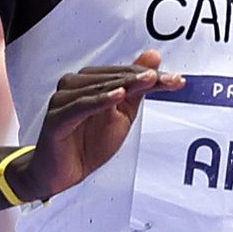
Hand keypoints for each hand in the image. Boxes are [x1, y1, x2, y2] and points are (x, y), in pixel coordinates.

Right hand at [27, 56, 183, 198]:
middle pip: (115, 77)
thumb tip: (153, 57)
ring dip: (125, 84)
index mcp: (91, 81)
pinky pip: (80, 106)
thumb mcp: (122, 114)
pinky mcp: (57, 118)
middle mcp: (75, 85)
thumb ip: (136, 87)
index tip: (175, 79)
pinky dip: (100, 100)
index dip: (152, 75)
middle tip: (168, 80)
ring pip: (99, 87)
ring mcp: (64, 100)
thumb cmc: (86, 143)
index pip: (126, 73)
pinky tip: (117, 97)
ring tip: (147, 81)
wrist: (62, 173)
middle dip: (143, 79)